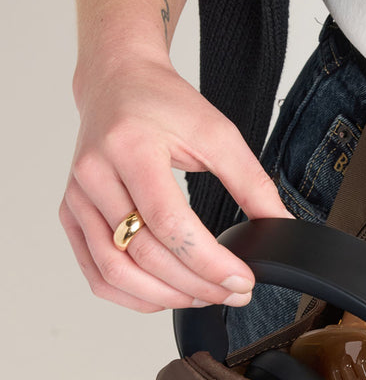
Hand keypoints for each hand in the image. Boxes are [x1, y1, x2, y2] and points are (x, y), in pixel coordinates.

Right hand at [60, 56, 291, 312]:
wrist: (117, 82)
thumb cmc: (163, 103)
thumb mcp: (218, 133)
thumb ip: (252, 182)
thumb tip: (280, 227)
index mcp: (130, 147)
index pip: (168, 222)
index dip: (208, 261)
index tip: (243, 278)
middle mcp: (94, 175)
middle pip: (142, 254)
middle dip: (195, 285)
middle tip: (233, 292)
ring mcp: (77, 198)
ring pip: (114, 272)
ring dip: (163, 297)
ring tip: (204, 297)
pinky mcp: (71, 215)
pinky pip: (96, 272)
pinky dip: (131, 295)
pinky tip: (165, 296)